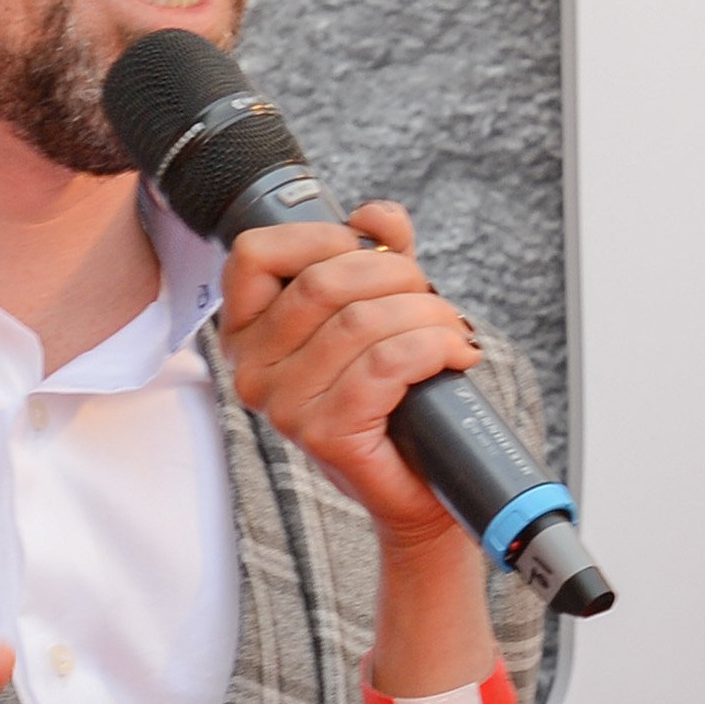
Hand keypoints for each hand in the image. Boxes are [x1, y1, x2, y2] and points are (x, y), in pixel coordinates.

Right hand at [223, 203, 483, 553]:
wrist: (417, 486)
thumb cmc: (394, 397)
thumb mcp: (379, 308)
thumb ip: (375, 254)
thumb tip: (377, 217)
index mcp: (249, 335)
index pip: (254, 254)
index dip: (320, 237)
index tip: (368, 250)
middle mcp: (253, 373)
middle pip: (323, 282)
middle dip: (396, 275)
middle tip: (429, 297)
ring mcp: (284, 408)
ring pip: (362, 321)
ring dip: (427, 314)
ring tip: (451, 330)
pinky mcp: (326, 435)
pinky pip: (386, 364)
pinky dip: (434, 347)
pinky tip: (455, 353)